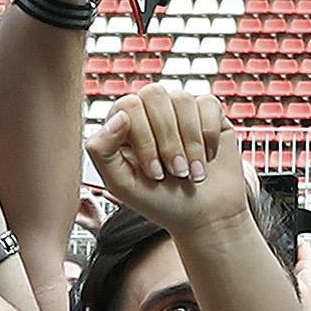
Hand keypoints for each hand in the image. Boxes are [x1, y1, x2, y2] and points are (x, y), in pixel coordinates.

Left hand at [90, 88, 248, 239]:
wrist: (206, 216)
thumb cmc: (161, 202)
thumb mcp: (122, 185)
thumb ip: (102, 151)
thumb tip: (118, 117)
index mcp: (125, 126)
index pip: (128, 105)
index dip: (144, 138)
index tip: (154, 173)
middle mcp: (151, 112)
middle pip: (154, 94)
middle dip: (168, 139)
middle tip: (176, 171)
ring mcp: (180, 109)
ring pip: (182, 99)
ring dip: (190, 142)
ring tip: (192, 170)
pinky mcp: (209, 112)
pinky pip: (208, 104)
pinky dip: (209, 135)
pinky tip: (207, 157)